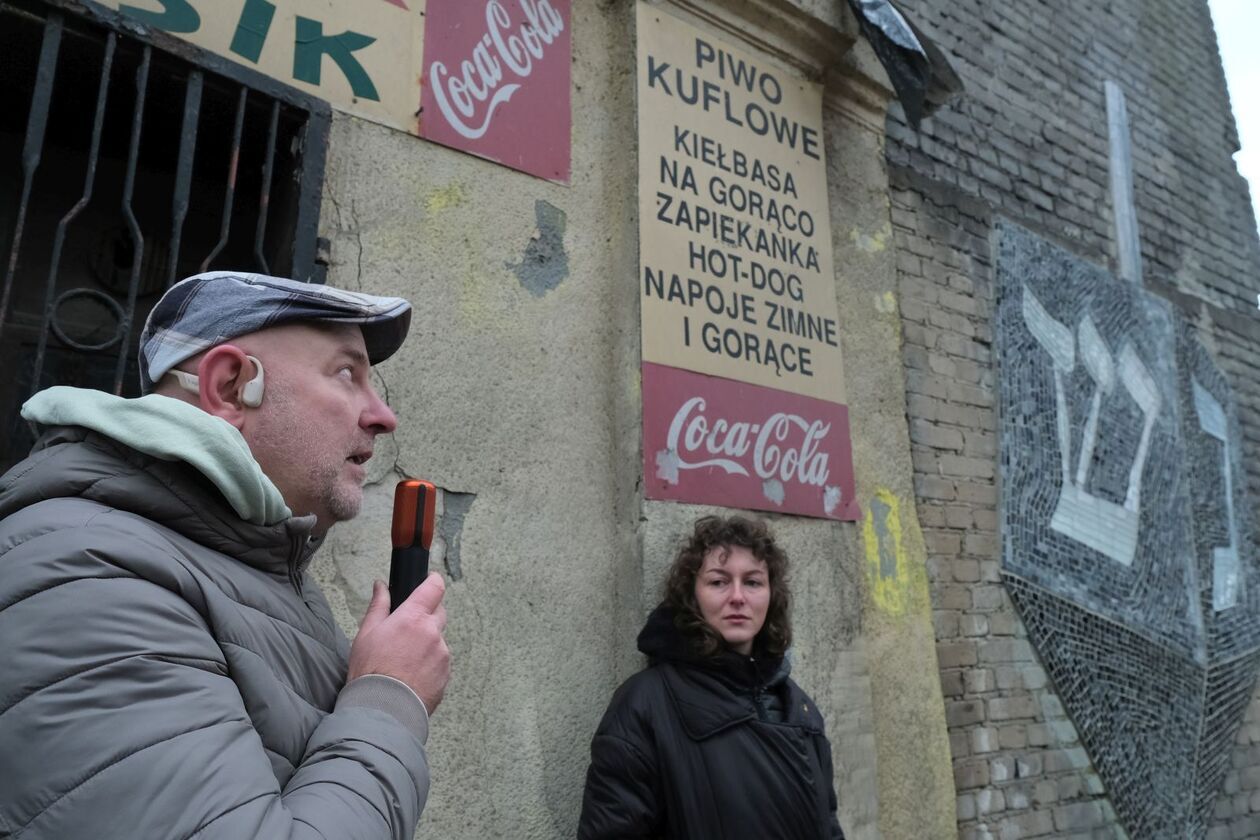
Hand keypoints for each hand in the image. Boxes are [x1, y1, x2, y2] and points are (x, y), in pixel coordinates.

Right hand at [348, 573, 450, 713]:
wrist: (382, 709)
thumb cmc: (370, 671)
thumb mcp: (367, 633)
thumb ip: (379, 606)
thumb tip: (381, 586)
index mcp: (413, 618)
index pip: (434, 587)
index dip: (432, 582)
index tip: (429, 582)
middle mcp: (432, 632)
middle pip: (439, 612)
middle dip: (427, 615)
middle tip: (407, 628)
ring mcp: (442, 654)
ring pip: (439, 639)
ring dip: (427, 642)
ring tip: (405, 659)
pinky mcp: (446, 673)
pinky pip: (440, 660)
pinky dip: (430, 663)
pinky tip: (412, 674)